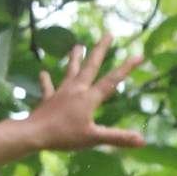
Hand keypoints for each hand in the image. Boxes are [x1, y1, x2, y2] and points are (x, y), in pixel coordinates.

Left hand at [22, 36, 144, 153]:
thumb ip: (118, 137)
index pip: (112, 80)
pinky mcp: (48, 99)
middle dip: (100, 49)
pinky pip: (48, 87)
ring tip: (77, 45)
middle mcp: (76, 90)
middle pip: (91, 66)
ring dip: (74, 58)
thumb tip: (143, 141)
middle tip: (108, 34)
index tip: (139, 55)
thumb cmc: (64, 136)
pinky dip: (45, 80)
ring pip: (70, 71)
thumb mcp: (94, 138)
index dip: (127, 68)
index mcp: (89, 98)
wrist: (34, 133)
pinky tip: (43, 73)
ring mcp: (61, 93)